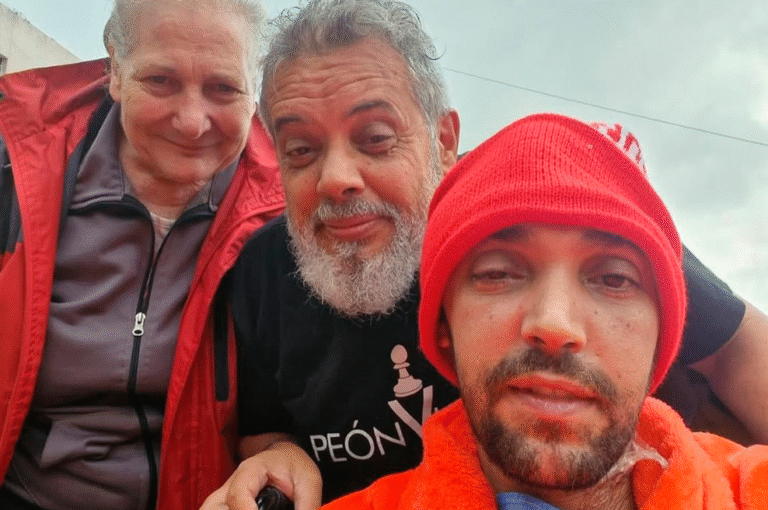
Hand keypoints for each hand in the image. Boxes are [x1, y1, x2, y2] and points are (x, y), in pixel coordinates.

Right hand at [200, 440, 321, 509]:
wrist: (284, 456)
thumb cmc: (294, 465)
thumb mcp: (309, 482)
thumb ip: (307, 507)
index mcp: (251, 470)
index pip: (238, 497)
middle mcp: (231, 483)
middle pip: (212, 507)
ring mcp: (222, 496)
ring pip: (208, 509)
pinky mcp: (221, 506)